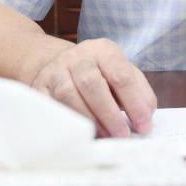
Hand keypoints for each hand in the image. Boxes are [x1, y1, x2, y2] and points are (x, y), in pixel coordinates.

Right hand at [29, 38, 156, 136]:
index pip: (122, 76)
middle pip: (93, 84)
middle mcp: (78, 56)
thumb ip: (139, 93)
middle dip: (110, 114)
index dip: (134, 103)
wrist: (61, 64)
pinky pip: (50, 106)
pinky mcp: (39, 86)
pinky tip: (79, 133)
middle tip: (122, 135)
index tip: (143, 126)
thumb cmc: (100, 74)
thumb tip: (146, 117)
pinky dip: (65, 121)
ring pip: (68, 95)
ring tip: (104, 135)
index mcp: (104, 50)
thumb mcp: (122, 74)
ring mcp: (56, 70)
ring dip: (88, 119)